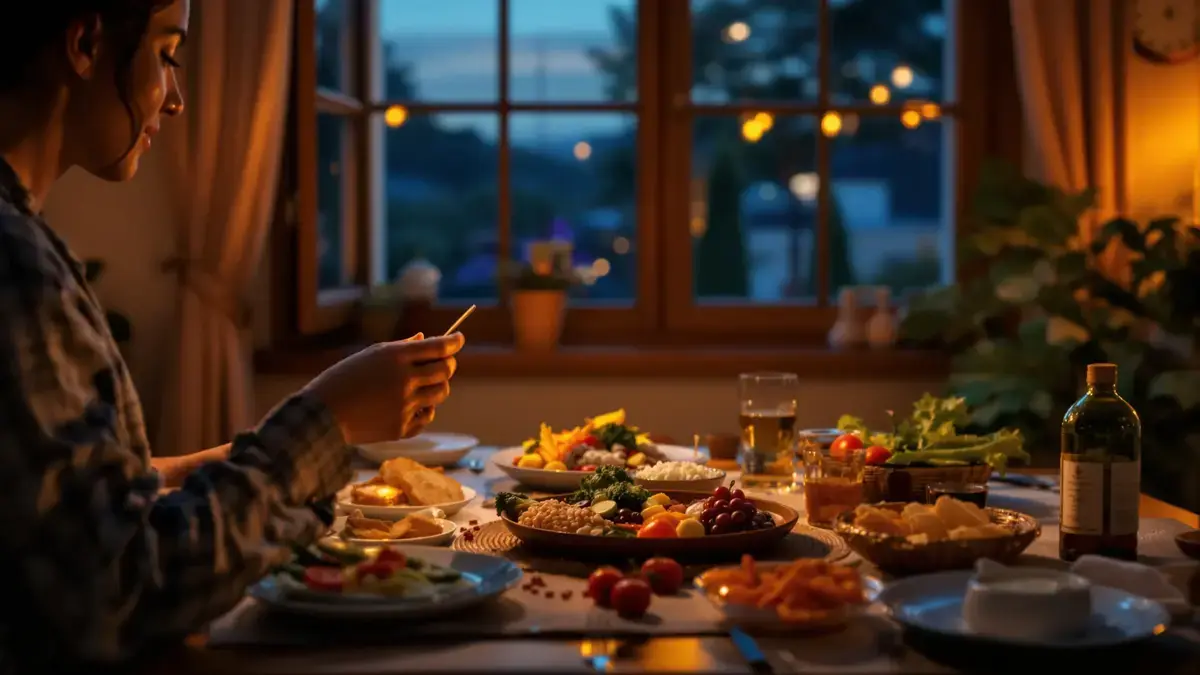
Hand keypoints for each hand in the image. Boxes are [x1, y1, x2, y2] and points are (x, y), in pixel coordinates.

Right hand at [306, 332, 464, 443]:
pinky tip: (411, 406)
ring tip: (424, 385)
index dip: (453, 342)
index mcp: (395, 357)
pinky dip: (424, 409)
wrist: (321, 415)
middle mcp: (405, 380)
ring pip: (441, 393)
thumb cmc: (343, 379)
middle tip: (443, 363)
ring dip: (438, 387)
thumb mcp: (370, 355)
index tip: (459, 339)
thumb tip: (425, 338)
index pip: (438, 347)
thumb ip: (401, 348)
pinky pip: (426, 416)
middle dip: (448, 364)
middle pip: (445, 370)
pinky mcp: (402, 428)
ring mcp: (405, 405)